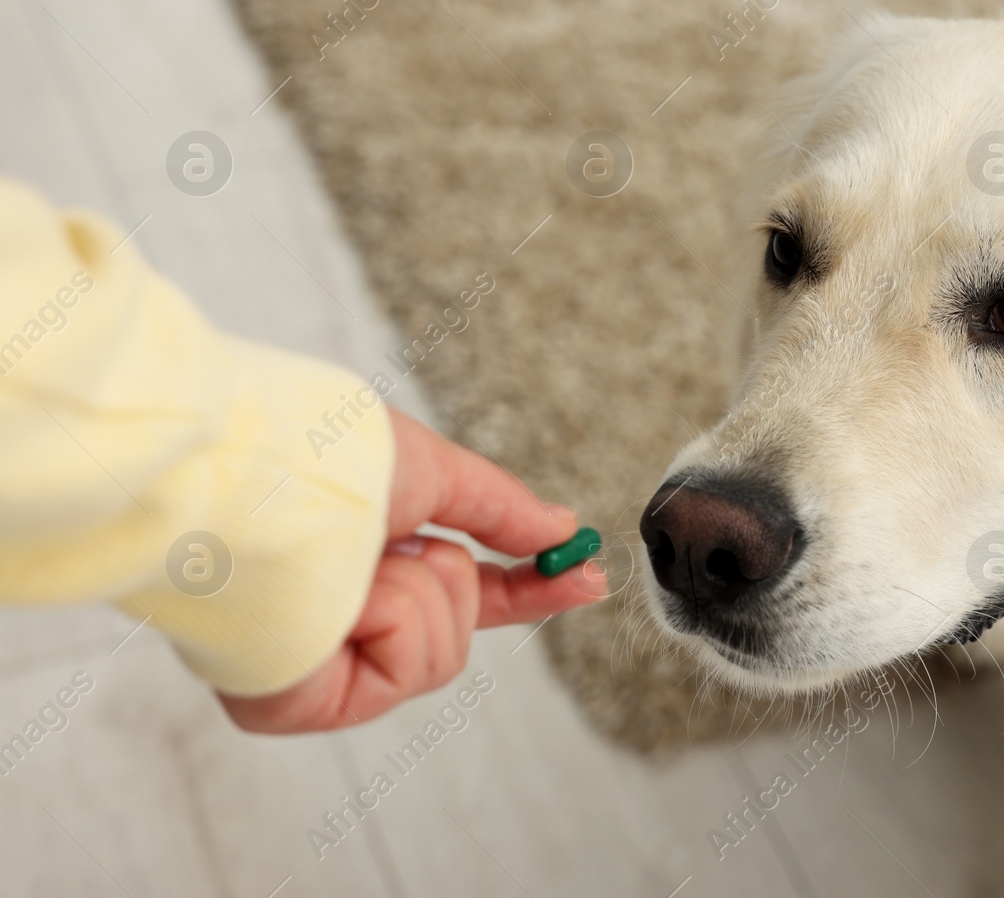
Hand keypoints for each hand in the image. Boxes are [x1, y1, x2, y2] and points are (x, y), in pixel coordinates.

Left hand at [220, 408, 605, 731]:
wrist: (259, 475)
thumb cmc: (321, 458)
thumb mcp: (434, 471)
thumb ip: (501, 510)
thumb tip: (562, 529)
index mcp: (365, 563)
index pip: (462, 594)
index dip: (525, 590)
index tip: (587, 577)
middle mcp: (338, 619)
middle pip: (456, 633)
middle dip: (452, 579)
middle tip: (412, 544)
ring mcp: (315, 666)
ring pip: (439, 655)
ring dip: (420, 592)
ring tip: (363, 561)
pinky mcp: (293, 703)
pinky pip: (401, 674)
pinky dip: (393, 618)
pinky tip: (346, 596)